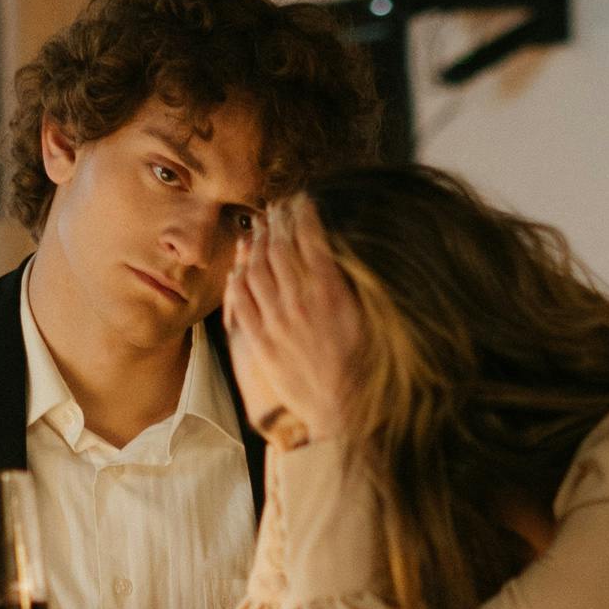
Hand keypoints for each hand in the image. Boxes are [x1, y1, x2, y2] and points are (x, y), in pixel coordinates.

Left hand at [223, 197, 364, 446]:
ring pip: (257, 270)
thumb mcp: (370, 316)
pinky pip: (242, 302)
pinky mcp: (262, 342)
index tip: (301, 200)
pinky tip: (240, 267)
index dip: (303, 214)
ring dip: (256, 245)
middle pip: (280, 249)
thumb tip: (340, 251)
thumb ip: (353, 282)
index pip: (310, 239)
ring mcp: (276, 322)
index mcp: (331, 292)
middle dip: (277, 222)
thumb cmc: (366, 364)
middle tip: (276, 208)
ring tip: (258, 229)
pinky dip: (239, 279)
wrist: (344, 409)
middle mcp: (299, 302)